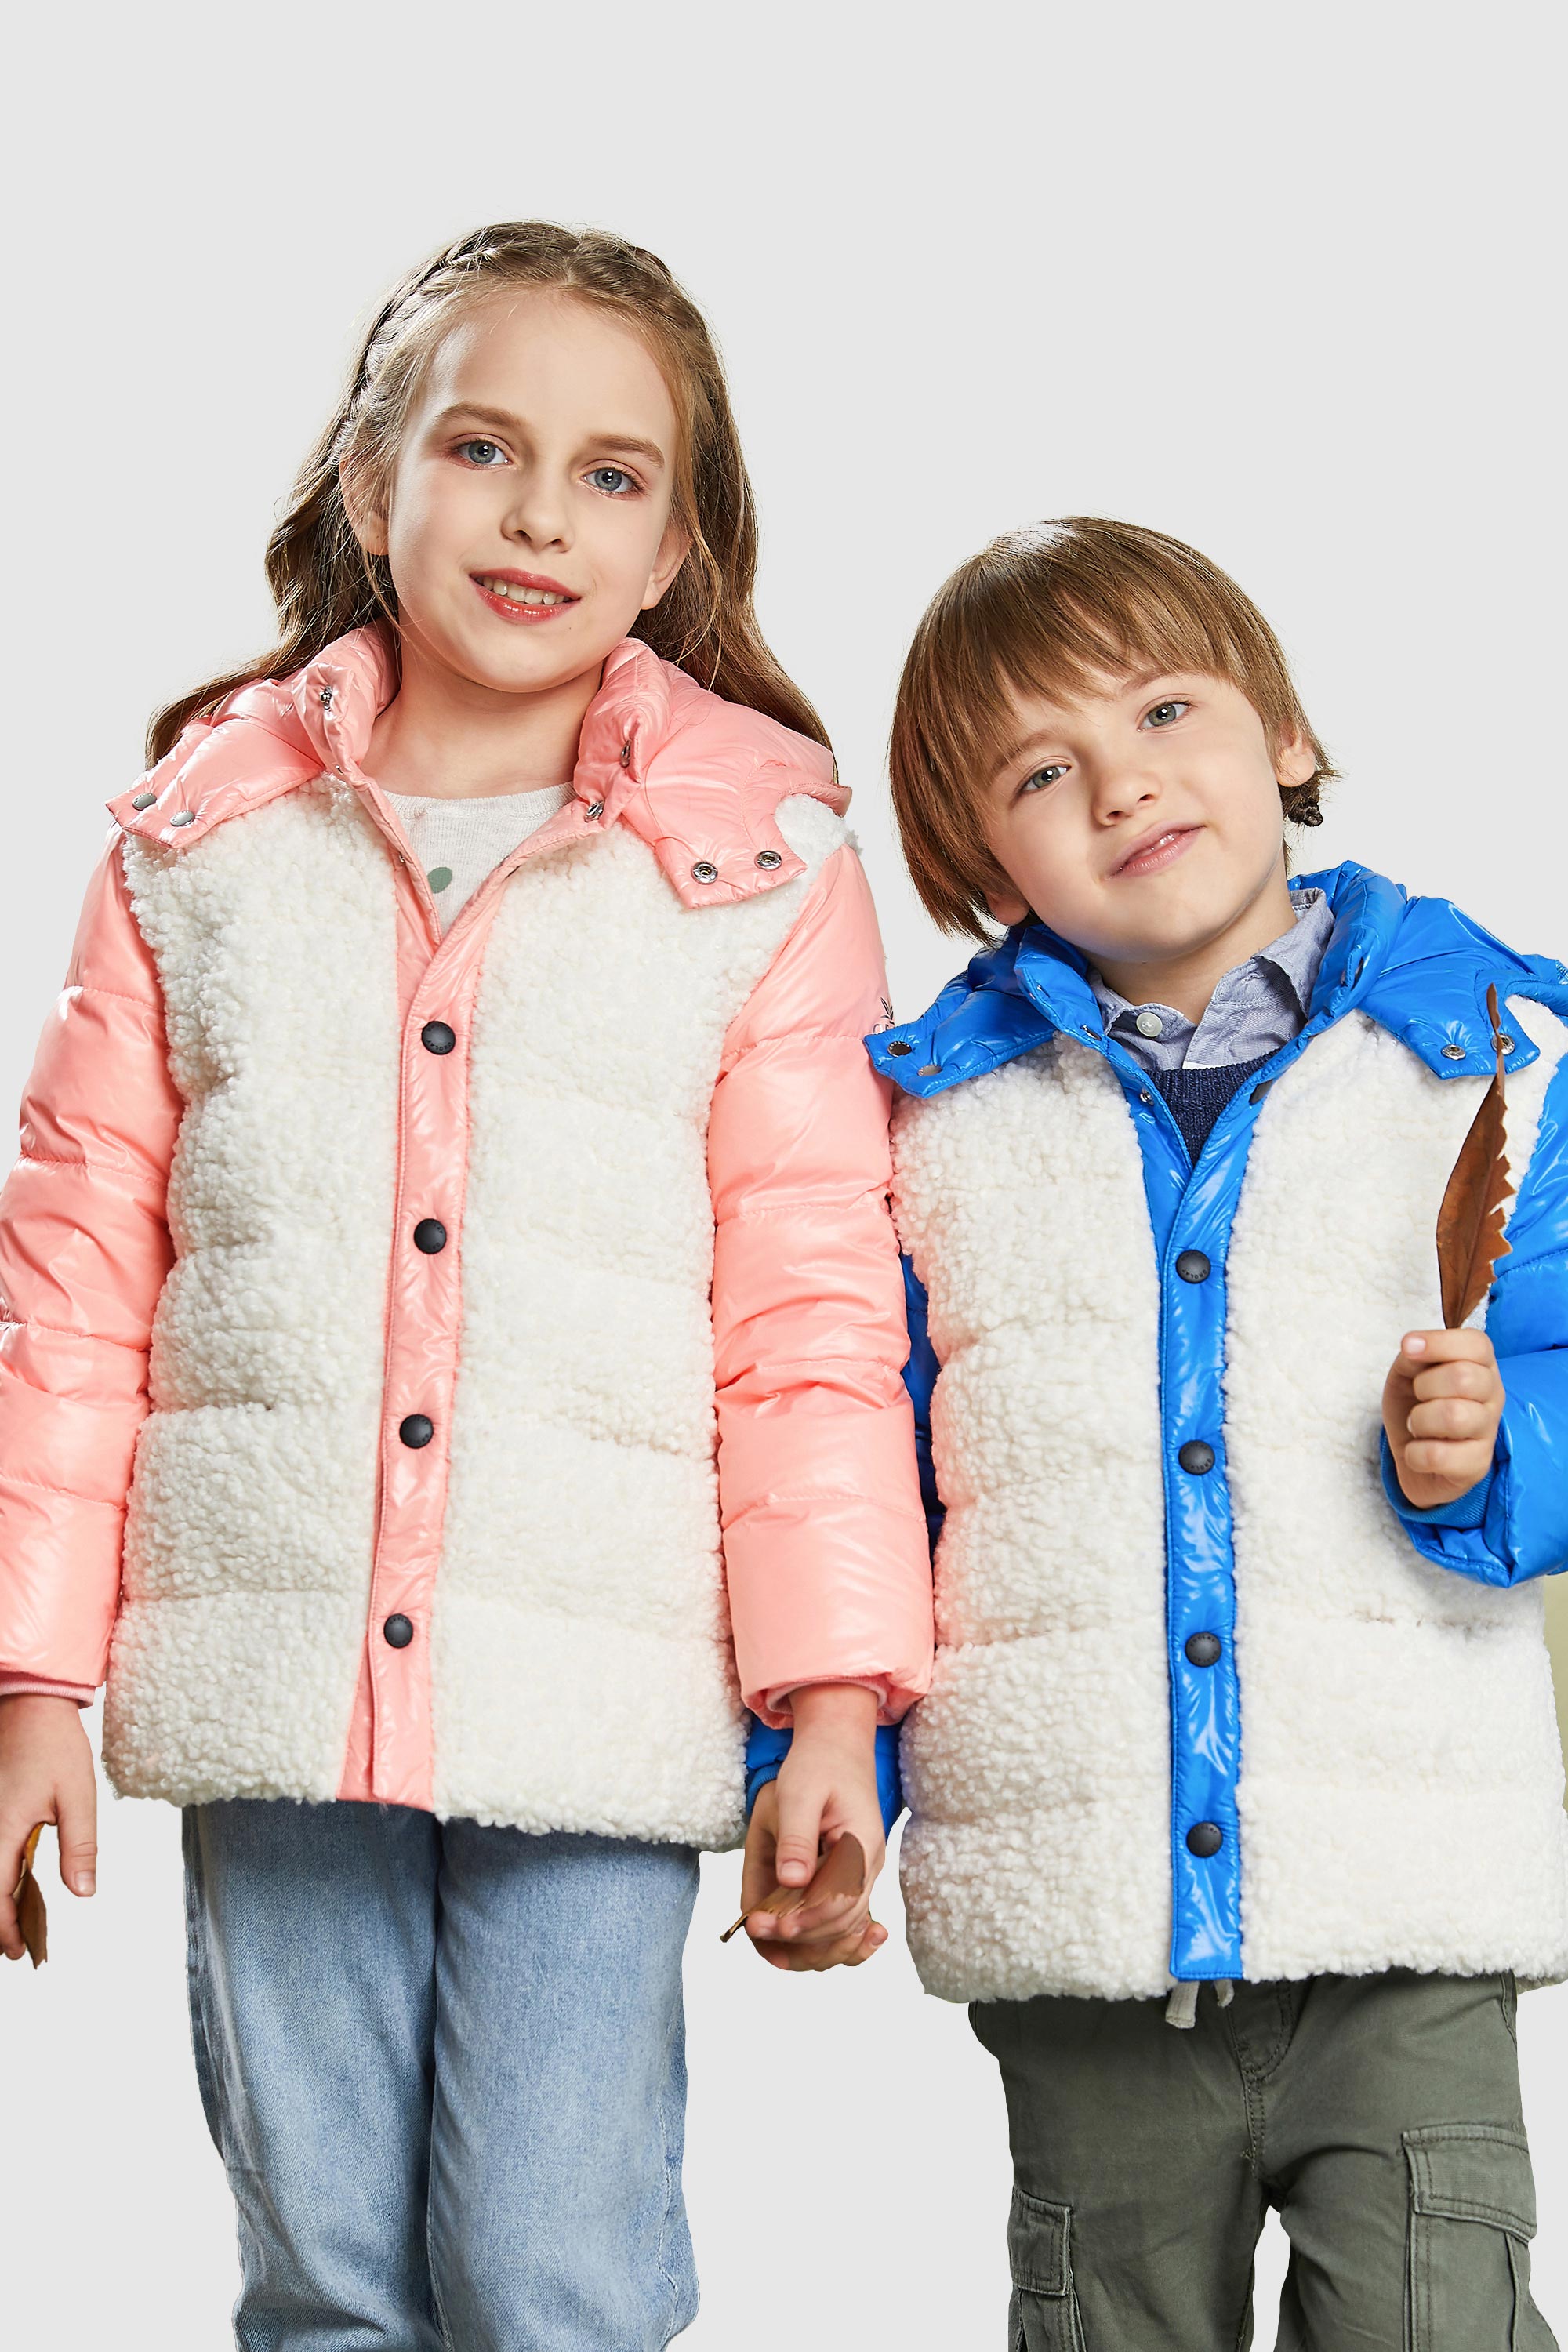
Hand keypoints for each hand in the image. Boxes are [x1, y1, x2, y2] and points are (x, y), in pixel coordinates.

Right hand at [0, 1695, 96, 1960]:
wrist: (30, 1703)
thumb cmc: (54, 1744)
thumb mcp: (78, 1796)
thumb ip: (80, 1846)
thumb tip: (83, 1892)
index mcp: (2, 1830)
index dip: (7, 1929)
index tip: (22, 1950)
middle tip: (16, 1944)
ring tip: (14, 1919)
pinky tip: (11, 1880)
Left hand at [741, 1685, 887, 1971]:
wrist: (836, 1747)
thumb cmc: (817, 1765)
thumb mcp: (799, 1791)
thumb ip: (797, 1837)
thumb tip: (791, 1882)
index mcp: (861, 1844)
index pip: (840, 1901)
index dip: (805, 1920)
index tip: (769, 1925)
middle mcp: (869, 1866)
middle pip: (842, 1922)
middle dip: (800, 1935)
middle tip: (757, 1930)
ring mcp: (862, 1874)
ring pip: (844, 1928)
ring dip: (808, 1942)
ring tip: (768, 1943)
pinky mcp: (849, 1877)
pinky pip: (841, 1918)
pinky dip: (819, 1937)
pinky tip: (791, 1945)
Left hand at [1383, 1328, 1504, 1511]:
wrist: (1415, 1456)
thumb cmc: (1416, 1405)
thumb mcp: (1407, 1373)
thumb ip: (1414, 1357)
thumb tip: (1413, 1347)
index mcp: (1481, 1365)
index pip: (1476, 1344)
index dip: (1439, 1342)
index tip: (1408, 1347)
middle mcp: (1493, 1394)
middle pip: (1463, 1378)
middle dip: (1424, 1386)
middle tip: (1418, 1397)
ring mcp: (1489, 1431)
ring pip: (1453, 1416)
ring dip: (1419, 1420)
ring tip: (1417, 1425)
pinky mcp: (1479, 1464)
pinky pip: (1438, 1455)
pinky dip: (1414, 1453)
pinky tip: (1419, 1451)